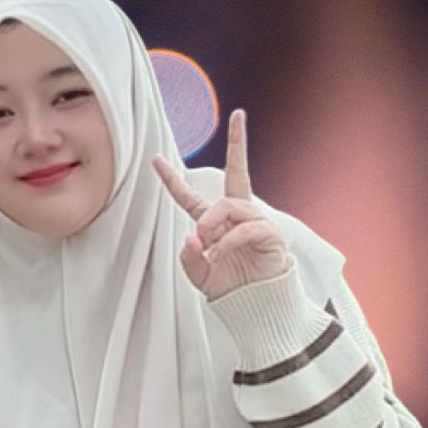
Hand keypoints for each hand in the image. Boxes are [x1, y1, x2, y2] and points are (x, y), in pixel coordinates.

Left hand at [153, 109, 291, 300]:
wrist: (258, 309)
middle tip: (239, 118)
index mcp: (216, 224)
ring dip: (213, 222)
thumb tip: (192, 236)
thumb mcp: (199, 276)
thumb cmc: (231, 290)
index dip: (173, 180)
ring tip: (208, 245)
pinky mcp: (271, 235)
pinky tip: (220, 255)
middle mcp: (237, 217)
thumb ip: (189, 257)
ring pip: (231, 205)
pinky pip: (247, 227)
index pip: (191, 197)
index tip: (156, 159)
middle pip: (237, 173)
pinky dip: (229, 241)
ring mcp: (256, 223)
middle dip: (239, 142)